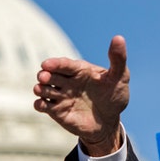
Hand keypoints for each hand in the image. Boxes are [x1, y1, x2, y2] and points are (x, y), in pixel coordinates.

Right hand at [34, 36, 129, 155]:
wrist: (109, 122)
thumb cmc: (115, 96)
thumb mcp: (120, 77)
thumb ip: (118, 59)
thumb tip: (119, 38)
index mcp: (79, 70)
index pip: (64, 64)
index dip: (55, 63)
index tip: (46, 64)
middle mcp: (67, 81)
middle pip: (50, 74)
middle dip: (45, 75)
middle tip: (44, 77)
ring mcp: (60, 96)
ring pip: (44, 89)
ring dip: (40, 88)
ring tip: (40, 89)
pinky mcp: (56, 111)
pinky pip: (43, 106)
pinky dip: (39, 104)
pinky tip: (41, 104)